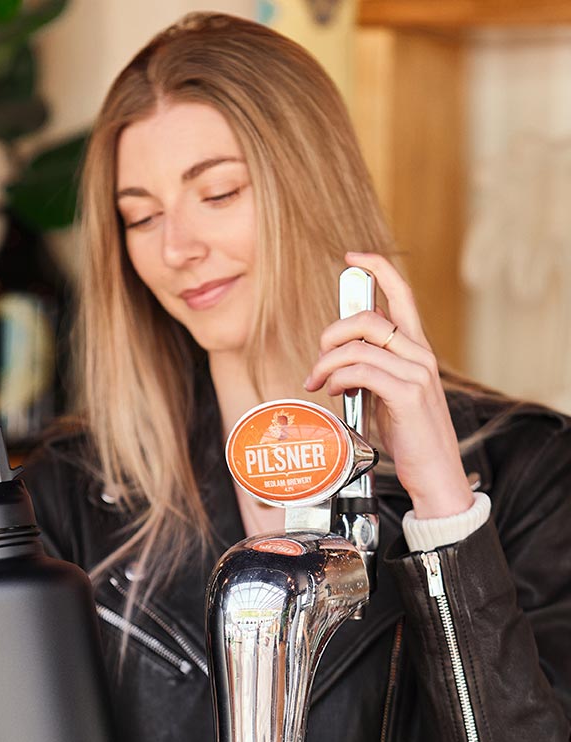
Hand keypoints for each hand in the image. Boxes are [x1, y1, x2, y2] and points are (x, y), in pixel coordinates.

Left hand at [304, 252, 473, 519]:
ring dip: (327, 363)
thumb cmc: (408, 437)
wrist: (435, 473)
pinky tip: (334, 392)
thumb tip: (335, 362)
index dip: (377, 269)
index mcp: (416, 349)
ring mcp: (416, 373)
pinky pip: (362, 371)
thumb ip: (368, 372)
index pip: (402, 294)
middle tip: (317, 362)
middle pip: (369, 318)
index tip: (352, 257)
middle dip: (332, 334)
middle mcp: (420, 354)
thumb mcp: (386, 396)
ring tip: (318, 384)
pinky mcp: (408, 395)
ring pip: (359, 346)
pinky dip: (339, 378)